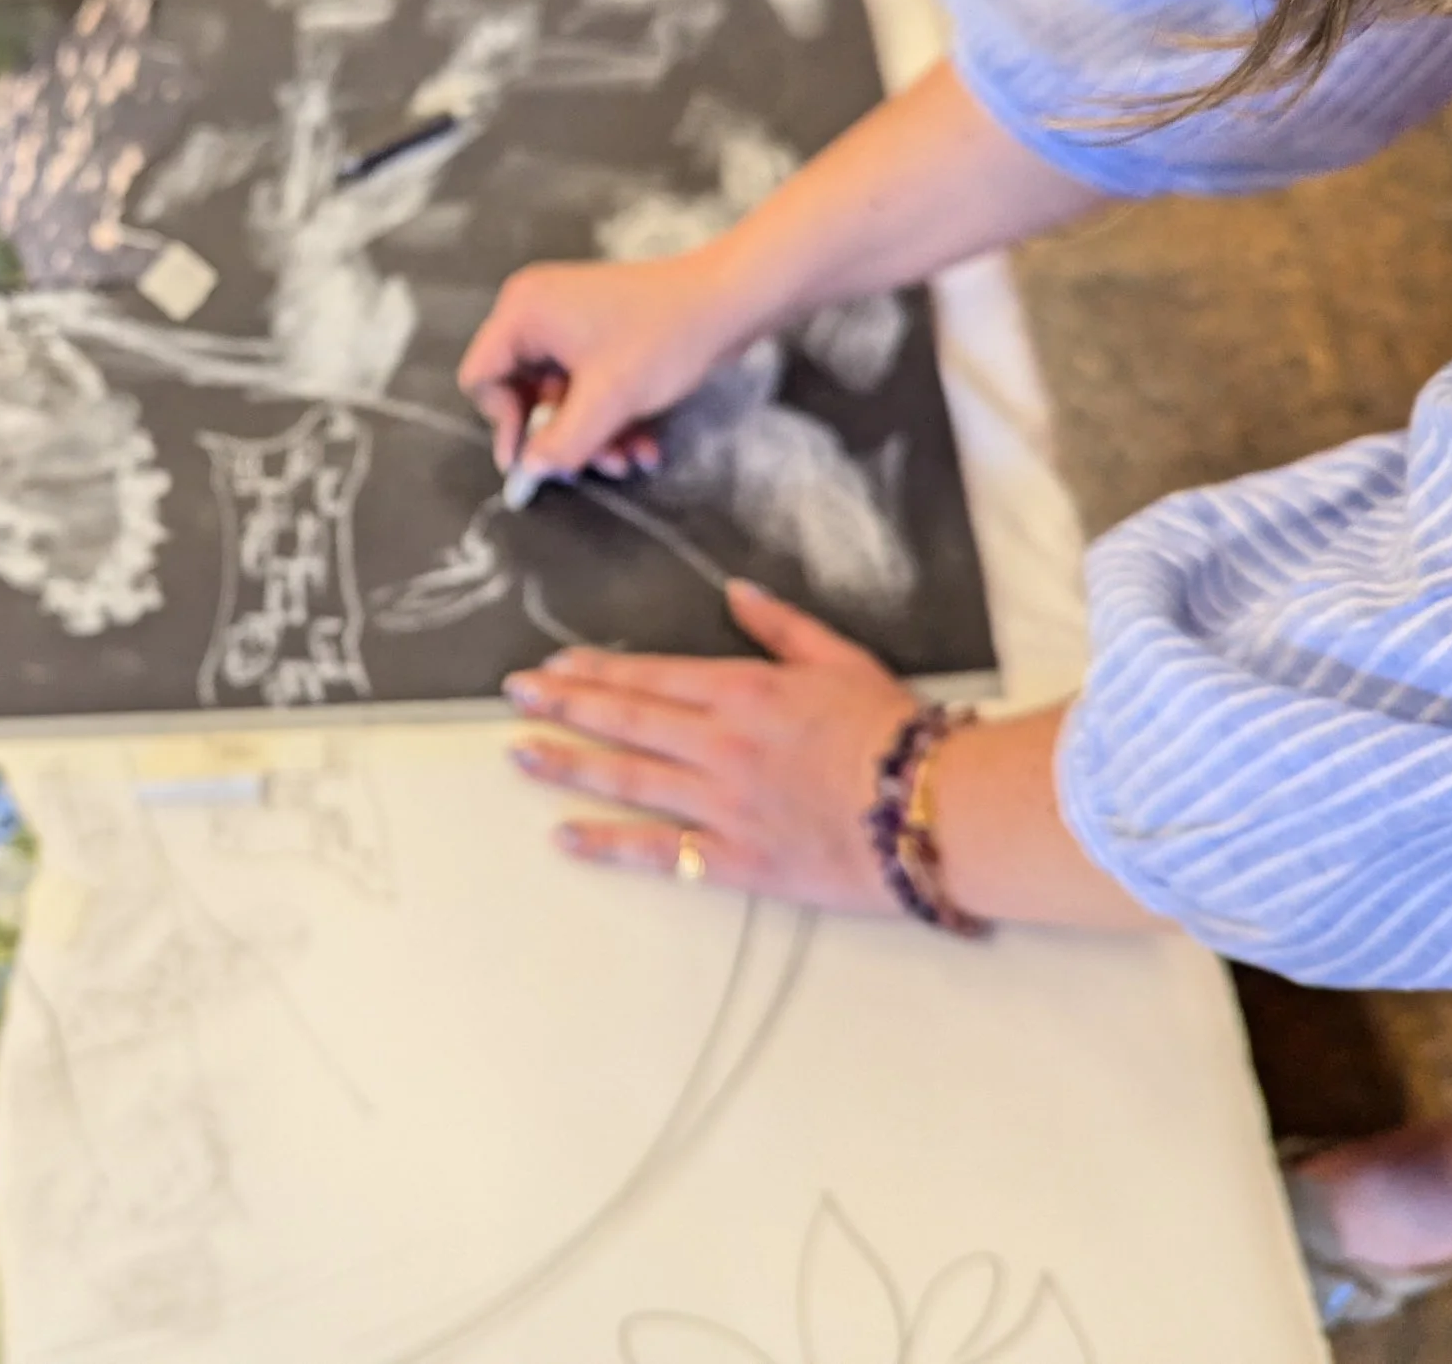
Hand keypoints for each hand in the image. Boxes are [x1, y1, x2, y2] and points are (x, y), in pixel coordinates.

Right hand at [458, 250, 747, 479]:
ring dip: (590, 434)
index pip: (481, 377)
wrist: (730, 301)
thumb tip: (527, 474)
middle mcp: (536, 311)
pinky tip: (642, 444)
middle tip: (593, 467)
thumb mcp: (608, 400)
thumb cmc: (664, 338)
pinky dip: (607, 416)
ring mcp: (567, 321)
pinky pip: (584, 386)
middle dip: (560, 435)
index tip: (534, 460)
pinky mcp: (596, 333)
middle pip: (521, 392)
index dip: (503, 423)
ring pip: (558, 397)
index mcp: (523, 312)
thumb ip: (560, 443)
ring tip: (628, 458)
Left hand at [502, 579, 919, 913]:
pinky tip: (564, 837)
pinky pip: (659, 851)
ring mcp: (722, 801)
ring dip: (566, 763)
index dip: (595, 670)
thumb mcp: (842, 659)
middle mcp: (720, 741)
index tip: (554, 666)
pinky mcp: (737, 857)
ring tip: (520, 754)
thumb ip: (782, 627)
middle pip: (623, 718)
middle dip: (562, 704)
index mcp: (744, 689)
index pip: (650, 675)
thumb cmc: (897, 732)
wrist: (938, 808)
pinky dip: (607, 844)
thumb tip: (736, 593)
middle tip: (513, 697)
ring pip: (625, 777)